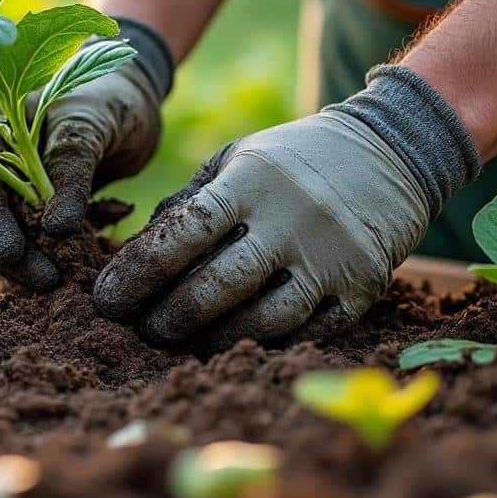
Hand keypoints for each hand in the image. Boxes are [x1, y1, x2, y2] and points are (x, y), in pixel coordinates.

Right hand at [0, 59, 162, 290]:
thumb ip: (70, 169)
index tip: (13, 254)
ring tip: (59, 284)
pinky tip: (69, 275)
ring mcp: (12, 185)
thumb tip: (55, 228)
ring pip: (6, 234)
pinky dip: (50, 258)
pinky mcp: (36, 208)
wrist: (133, 97)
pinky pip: (34, 240)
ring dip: (28, 263)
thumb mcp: (91, 124)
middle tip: (47, 280)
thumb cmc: (109, 96)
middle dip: (10, 253)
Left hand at [94, 108, 433, 352]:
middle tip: (141, 331)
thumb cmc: (291, 160)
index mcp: (252, 181)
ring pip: (264, 320)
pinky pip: (307, 332)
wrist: (390, 151)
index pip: (185, 231)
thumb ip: (190, 202)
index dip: (139, 270)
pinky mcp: (361, 287)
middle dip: (170, 316)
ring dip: (213, 340)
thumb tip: (137, 254)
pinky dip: (265, 344)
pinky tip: (234, 346)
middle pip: (221, 284)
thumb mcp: (238, 158)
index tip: (106, 299)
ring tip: (181, 344)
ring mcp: (331, 257)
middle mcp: (292, 219)